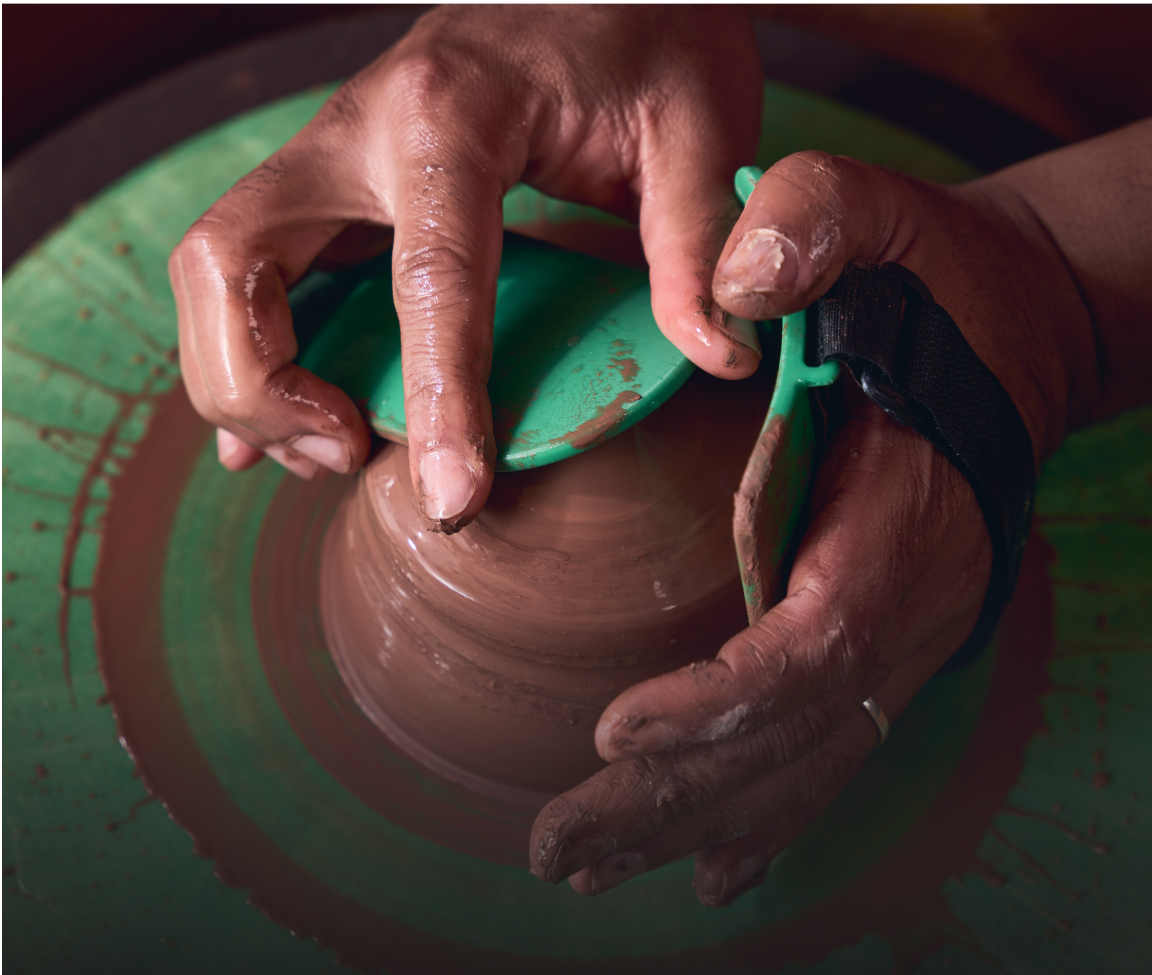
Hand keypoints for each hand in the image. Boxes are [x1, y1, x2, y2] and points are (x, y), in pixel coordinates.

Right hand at [168, 5, 762, 528]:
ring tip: (335, 447)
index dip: (438, 400)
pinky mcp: (332, 185)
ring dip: (244, 380)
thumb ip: (699, 238)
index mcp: (454, 113)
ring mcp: (332, 155)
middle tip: (349, 451)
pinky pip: (247, 274)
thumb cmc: (647, 33)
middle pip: (231, 261)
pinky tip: (290, 425)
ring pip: (216, 270)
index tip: (456, 499)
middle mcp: (360, 129)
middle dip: (259, 385)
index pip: (428, 277)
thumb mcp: (697, 124)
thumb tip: (717, 355)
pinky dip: (250, 357)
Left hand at [530, 148, 1099, 905]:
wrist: (1014, 335)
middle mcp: (908, 608)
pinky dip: (765, 820)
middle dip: (669, 799)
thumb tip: (728, 289)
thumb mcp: (882, 218)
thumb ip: (817, 223)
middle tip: (554, 848)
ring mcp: (900, 643)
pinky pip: (828, 754)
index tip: (613, 731)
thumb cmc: (939, 284)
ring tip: (582, 866)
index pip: (816, 644)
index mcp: (901, 524)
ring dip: (689, 825)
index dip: (722, 700)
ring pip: (799, 765)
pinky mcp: (879, 649)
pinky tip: (707, 872)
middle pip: (790, 738)